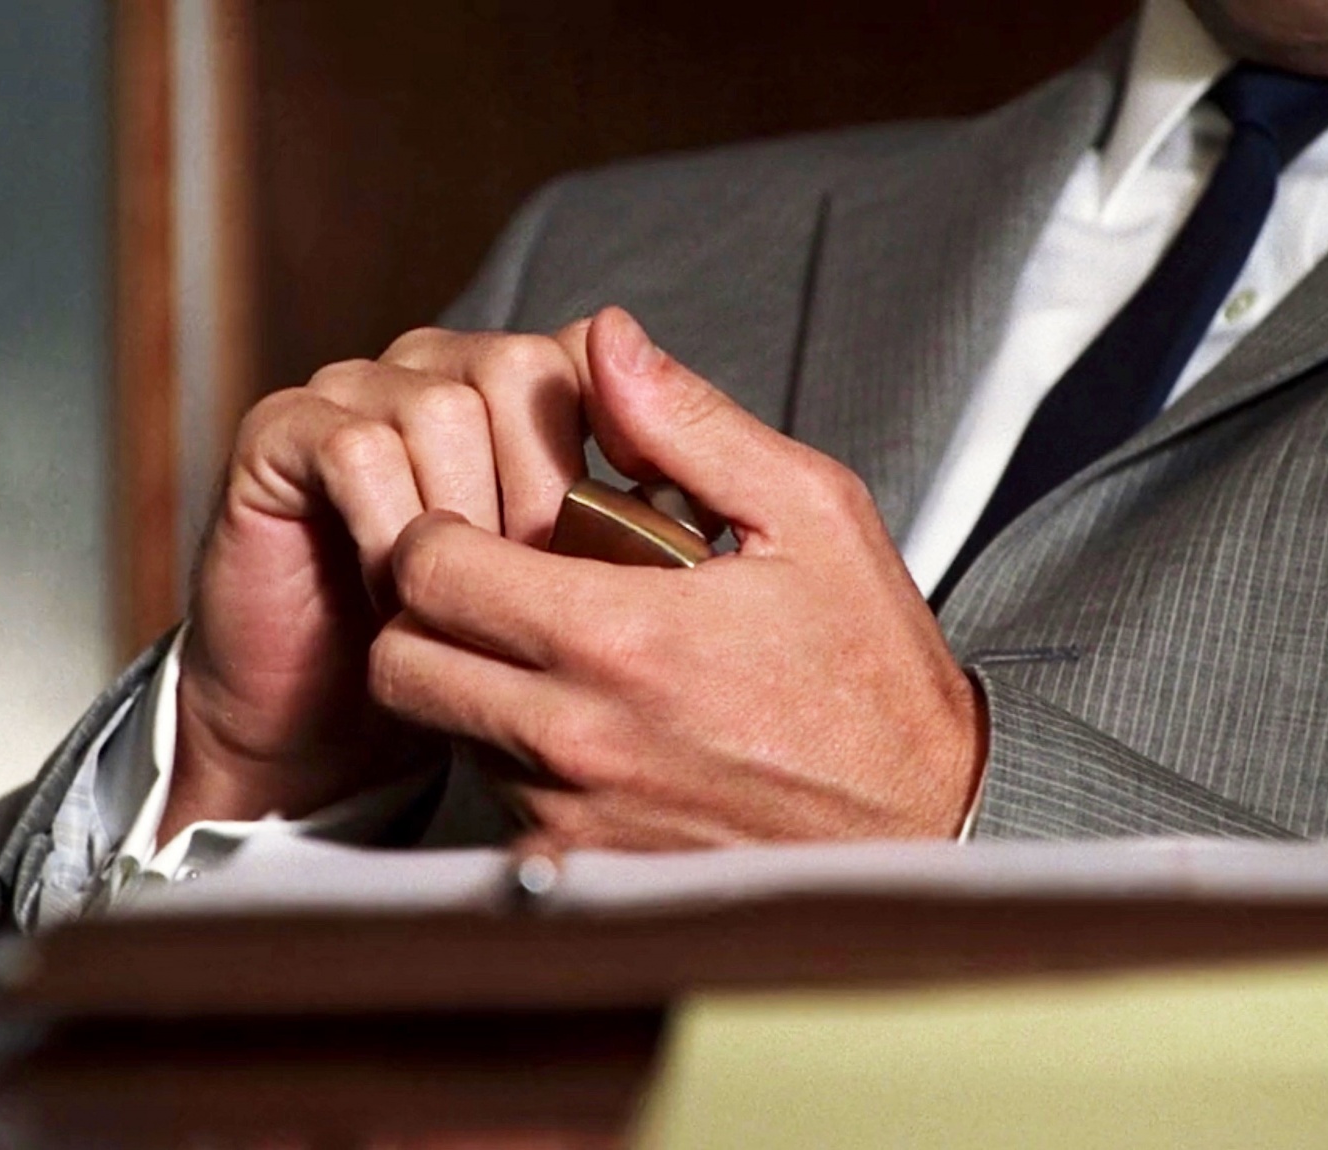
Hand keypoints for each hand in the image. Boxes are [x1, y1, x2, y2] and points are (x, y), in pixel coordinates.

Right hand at [165, 325, 590, 839]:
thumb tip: (677, 460)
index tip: (624, 540)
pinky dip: (388, 535)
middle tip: (531, 591)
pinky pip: (358, 452)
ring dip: (463, 527)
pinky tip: (393, 599)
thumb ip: (637, 507)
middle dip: (541, 494)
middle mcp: (429, 367)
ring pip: (442, 410)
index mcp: (507, 386)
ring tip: (459, 606)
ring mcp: (350, 391)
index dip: (614, 438)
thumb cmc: (465, 656)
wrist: (332, 726)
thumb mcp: (577, 588)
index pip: (585, 352)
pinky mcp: (279, 434)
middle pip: (519, 369)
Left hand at [368, 308, 986, 848]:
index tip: (476, 526)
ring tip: (549, 652)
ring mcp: (575, 816)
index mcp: (621, 636)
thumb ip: (690, 424)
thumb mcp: (812, 515)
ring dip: (467, 686)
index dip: (433, 533)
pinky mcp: (587, 871)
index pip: (430, 571)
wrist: (928, 825)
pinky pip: (494, 808)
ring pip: (442, 735)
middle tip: (481, 585)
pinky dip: (512, 761)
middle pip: (398, 666)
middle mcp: (579, 737)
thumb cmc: (875, 671)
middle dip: (419, 614)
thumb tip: (604, 341)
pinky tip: (583, 726)